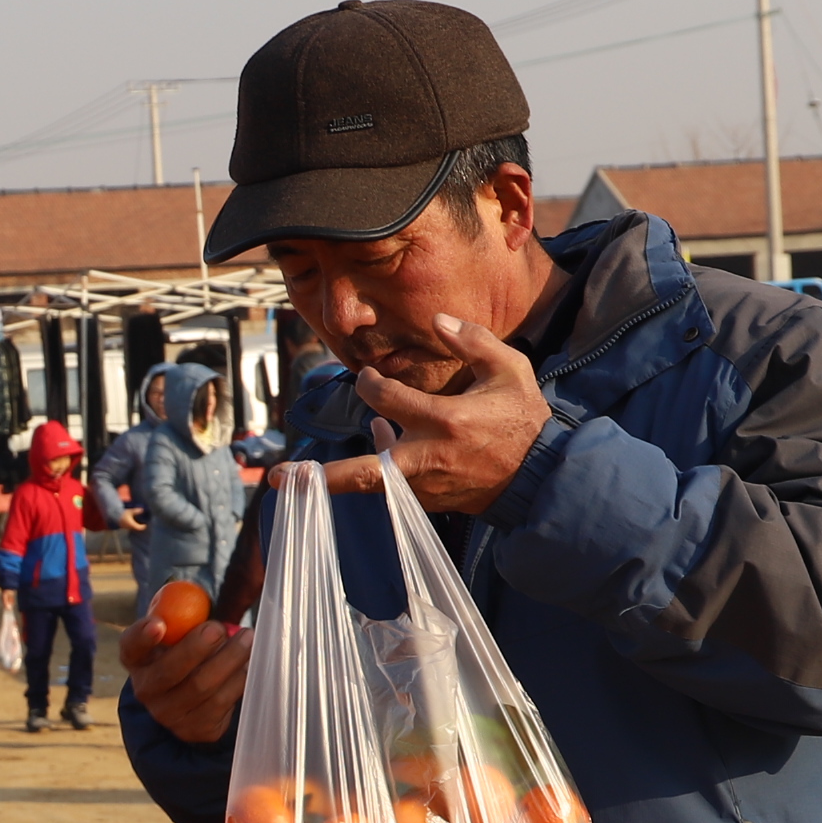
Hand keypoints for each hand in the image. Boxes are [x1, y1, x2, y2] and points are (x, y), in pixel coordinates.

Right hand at [118, 592, 248, 744]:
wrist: (192, 699)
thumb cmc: (186, 652)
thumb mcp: (179, 633)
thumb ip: (184, 616)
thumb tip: (197, 594)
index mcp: (137, 658)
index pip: (131, 646)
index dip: (142, 636)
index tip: (159, 624)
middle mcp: (146, 688)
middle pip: (169, 671)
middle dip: (196, 648)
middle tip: (218, 628)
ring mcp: (168, 713)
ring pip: (201, 687)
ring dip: (228, 659)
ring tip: (247, 638)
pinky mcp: (194, 728)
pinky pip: (220, 703)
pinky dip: (238, 680)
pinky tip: (248, 664)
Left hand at [322, 315, 554, 513]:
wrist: (542, 477)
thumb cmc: (525, 419)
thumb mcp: (510, 370)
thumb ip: (473, 341)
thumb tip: (437, 319)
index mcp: (444, 421)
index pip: (384, 399)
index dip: (368, 383)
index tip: (366, 377)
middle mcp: (427, 459)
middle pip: (361, 475)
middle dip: (317, 479)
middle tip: (279, 479)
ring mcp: (425, 487)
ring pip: (370, 484)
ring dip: (339, 475)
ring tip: (300, 475)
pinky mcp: (427, 503)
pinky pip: (390, 488)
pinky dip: (376, 471)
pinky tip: (378, 446)